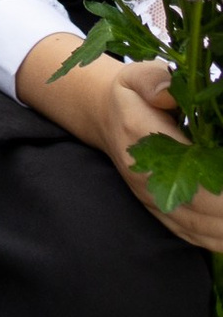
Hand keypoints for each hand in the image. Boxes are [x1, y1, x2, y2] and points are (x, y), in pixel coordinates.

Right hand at [21, 43, 222, 249]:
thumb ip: (154, 81)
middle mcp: (146, 177)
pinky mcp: (159, 212)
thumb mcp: (138, 76)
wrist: (104, 117)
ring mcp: (152, 199)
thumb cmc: (132, 94)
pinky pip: (194, 235)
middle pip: (204, 209)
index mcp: (141, 139)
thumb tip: (169, 93)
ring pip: (202, 229)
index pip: (192, 173)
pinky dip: (220, 240)